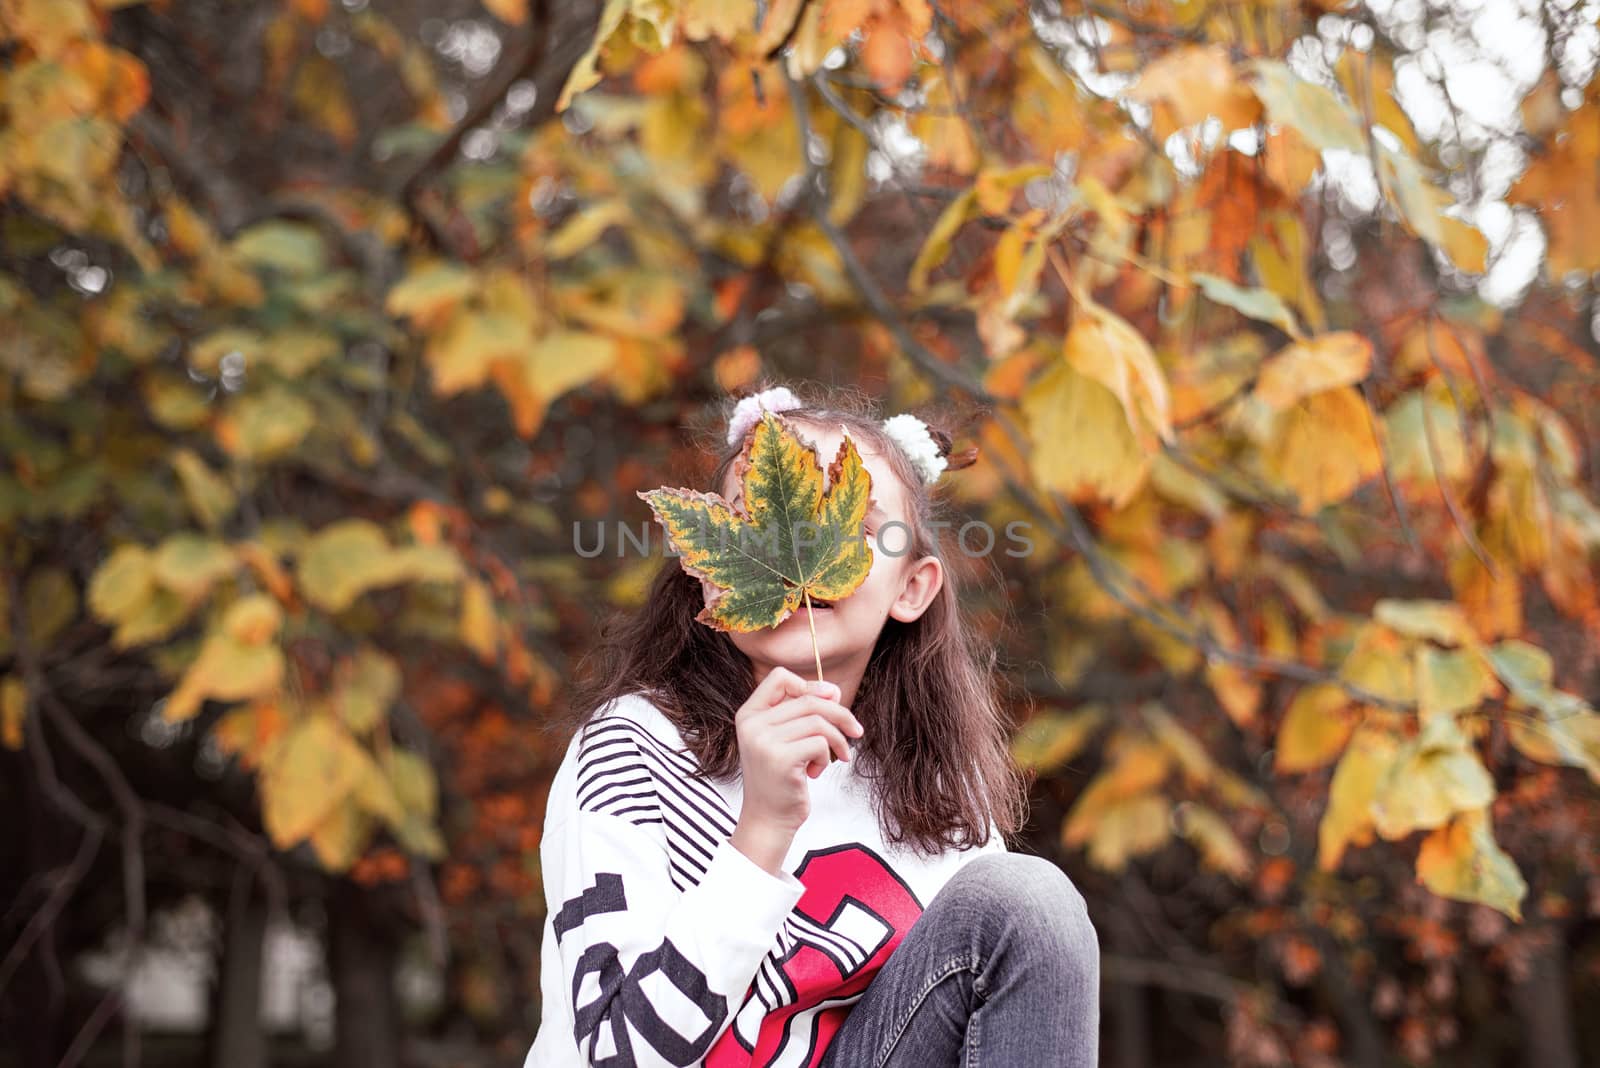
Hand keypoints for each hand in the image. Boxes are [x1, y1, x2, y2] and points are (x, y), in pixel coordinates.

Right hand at [729, 667, 863, 873]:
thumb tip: (834, 690)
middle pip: (808, 700)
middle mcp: (751, 724)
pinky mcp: (780, 759)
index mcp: (748, 714)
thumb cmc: (781, 778)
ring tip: (837, 756)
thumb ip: (803, 713)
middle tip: (855, 731)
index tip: (830, 702)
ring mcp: (763, 741)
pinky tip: (817, 772)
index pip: (779, 677)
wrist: (768, 819)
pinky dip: (828, 756)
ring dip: (838, 739)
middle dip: (840, 714)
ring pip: (818, 721)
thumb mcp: (786, 739)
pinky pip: (820, 742)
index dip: (810, 686)